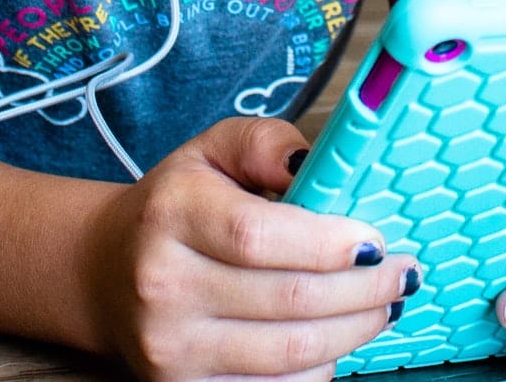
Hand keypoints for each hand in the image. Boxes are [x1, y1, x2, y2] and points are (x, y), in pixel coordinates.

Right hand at [87, 117, 422, 380]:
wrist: (105, 272)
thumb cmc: (173, 208)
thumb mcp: (210, 151)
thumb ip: (265, 145)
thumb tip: (316, 166)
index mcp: (171, 213)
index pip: (258, 236)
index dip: (328, 243)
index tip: (374, 241)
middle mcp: (163, 283)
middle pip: (288, 300)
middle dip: (363, 290)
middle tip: (399, 274)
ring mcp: (171, 345)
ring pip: (291, 352)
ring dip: (355, 330)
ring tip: (383, 305)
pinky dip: (319, 367)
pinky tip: (337, 337)